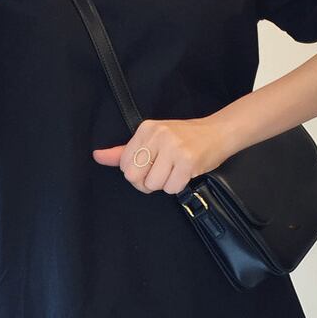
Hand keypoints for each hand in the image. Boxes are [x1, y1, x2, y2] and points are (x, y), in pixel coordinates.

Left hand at [92, 117, 233, 194]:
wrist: (219, 132)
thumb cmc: (185, 138)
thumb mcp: (153, 138)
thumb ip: (124, 151)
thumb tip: (97, 156)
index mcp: (145, 129)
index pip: (124, 164)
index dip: (136, 172)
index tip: (150, 165)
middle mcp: (158, 136)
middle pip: (134, 177)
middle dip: (146, 182)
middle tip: (161, 173)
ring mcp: (173, 148)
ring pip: (153, 185)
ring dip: (164, 184)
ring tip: (175, 170)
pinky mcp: (188, 161)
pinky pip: (171, 188)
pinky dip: (178, 186)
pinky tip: (185, 173)